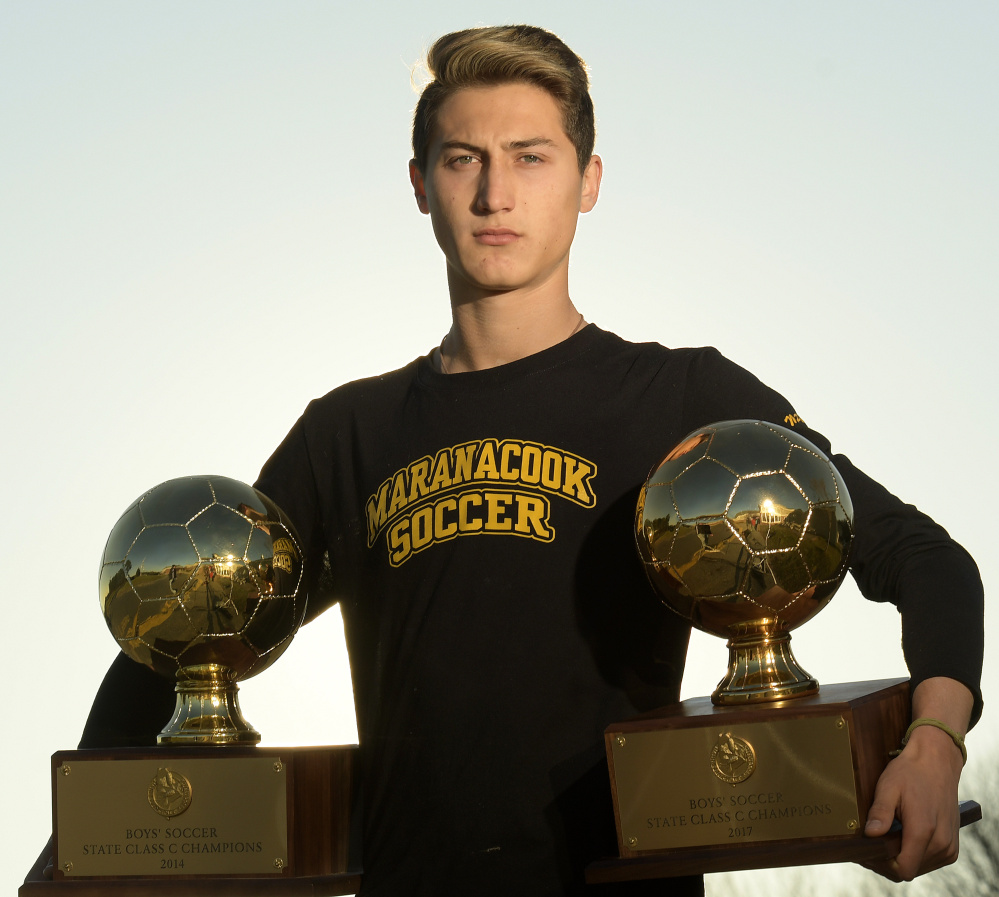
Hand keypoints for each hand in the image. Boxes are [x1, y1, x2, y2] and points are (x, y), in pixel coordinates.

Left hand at [862, 678, 970, 880]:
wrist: (937, 761)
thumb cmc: (911, 771)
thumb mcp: (888, 787)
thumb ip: (880, 813)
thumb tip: (870, 834)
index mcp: (923, 831)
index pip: (902, 869)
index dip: (882, 864)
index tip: (869, 851)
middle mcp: (941, 843)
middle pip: (909, 869)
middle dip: (889, 860)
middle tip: (872, 842)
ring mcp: (949, 846)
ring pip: (919, 867)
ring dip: (903, 857)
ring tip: (887, 837)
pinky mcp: (952, 844)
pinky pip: (931, 860)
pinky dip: (916, 853)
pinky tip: (902, 837)